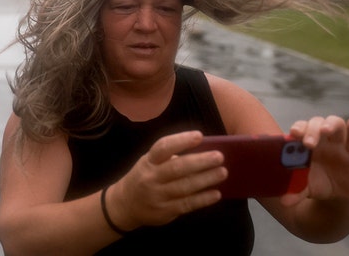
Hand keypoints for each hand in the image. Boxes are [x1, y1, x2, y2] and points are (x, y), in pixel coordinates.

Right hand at [105, 131, 226, 230]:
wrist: (125, 205)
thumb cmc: (145, 177)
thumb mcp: (150, 163)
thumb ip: (170, 158)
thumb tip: (203, 152)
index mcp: (149, 161)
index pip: (163, 147)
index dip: (181, 141)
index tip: (199, 136)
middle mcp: (152, 178)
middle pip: (177, 168)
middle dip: (200, 162)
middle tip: (219, 156)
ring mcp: (157, 196)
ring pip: (184, 187)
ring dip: (206, 179)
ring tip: (222, 172)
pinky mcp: (165, 212)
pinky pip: (187, 204)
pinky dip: (203, 199)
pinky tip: (216, 193)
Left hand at [281, 116, 348, 205]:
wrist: (338, 194)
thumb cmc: (317, 183)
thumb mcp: (305, 188)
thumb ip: (294, 192)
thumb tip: (284, 201)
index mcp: (305, 143)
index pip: (301, 128)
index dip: (297, 128)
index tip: (293, 133)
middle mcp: (321, 139)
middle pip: (316, 123)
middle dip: (311, 130)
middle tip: (307, 143)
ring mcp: (338, 143)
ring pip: (335, 124)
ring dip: (330, 125)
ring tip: (325, 131)